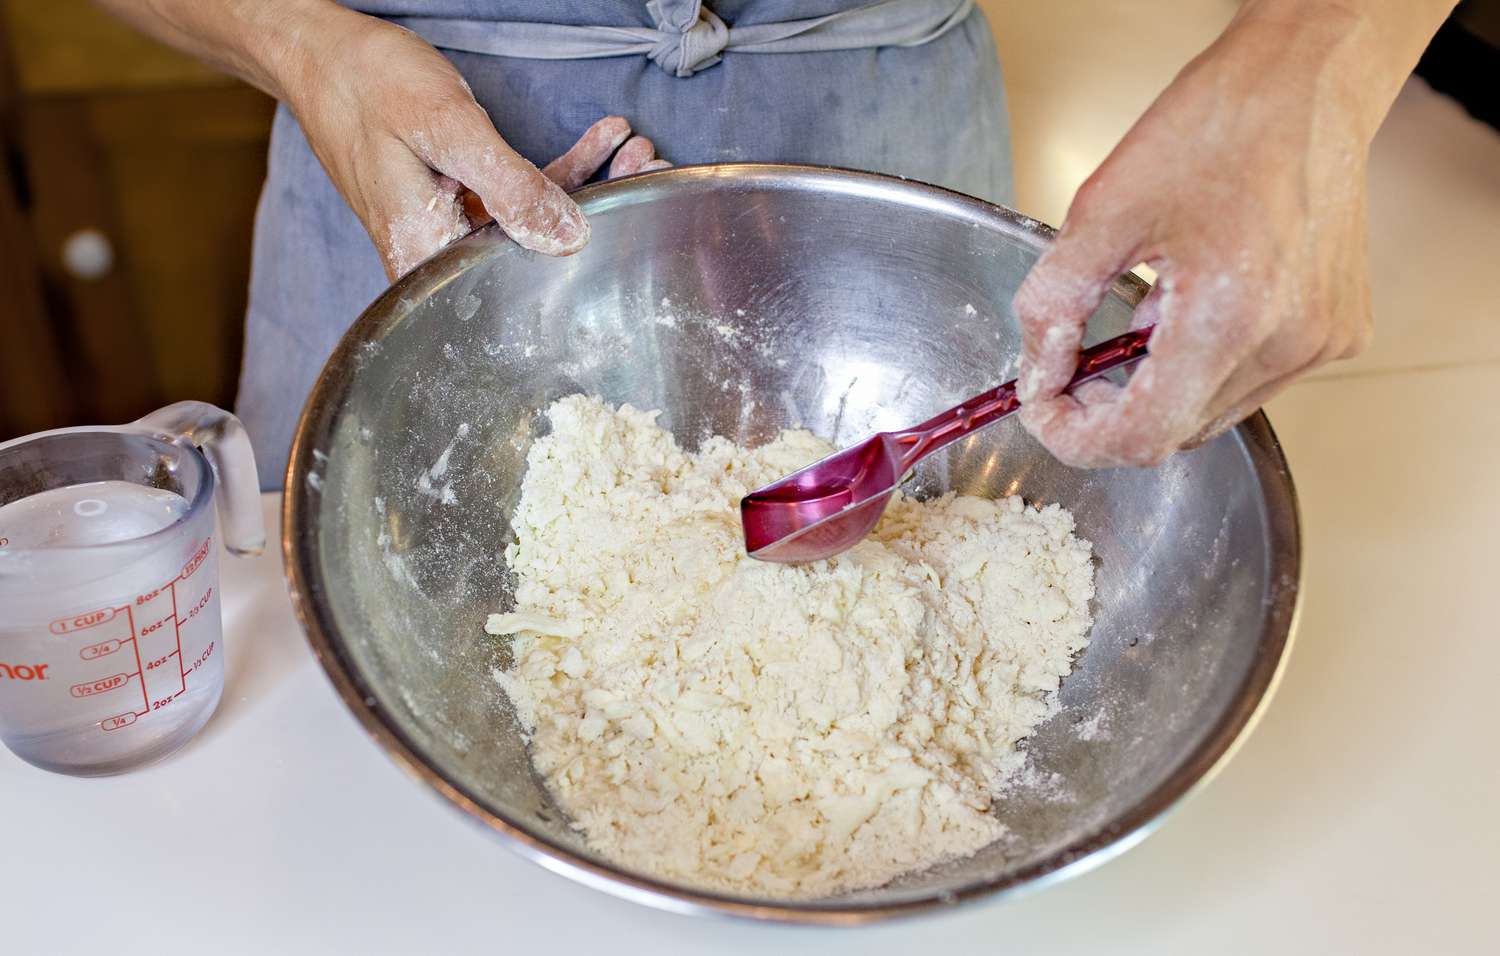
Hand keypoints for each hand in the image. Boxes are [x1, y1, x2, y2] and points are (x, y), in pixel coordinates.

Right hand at [286, 12, 666, 278]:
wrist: (320, 52)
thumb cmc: (368, 85)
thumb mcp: (449, 130)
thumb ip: (509, 187)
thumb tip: (566, 238)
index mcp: (426, 251)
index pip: (519, 280)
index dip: (584, 255)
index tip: (639, 214)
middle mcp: (437, 251)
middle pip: (533, 252)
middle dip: (601, 211)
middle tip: (651, 171)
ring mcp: (448, 225)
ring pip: (532, 220)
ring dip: (587, 182)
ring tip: (637, 149)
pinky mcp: (455, 199)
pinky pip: (515, 194)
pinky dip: (558, 168)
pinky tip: (600, 140)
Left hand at [1011, 5, 1398, 467]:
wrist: (1305, 80)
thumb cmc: (1216, 126)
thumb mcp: (1100, 211)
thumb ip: (1053, 303)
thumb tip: (1037, 372)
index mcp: (1230, 317)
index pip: (1140, 437)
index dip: (1076, 438)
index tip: (1042, 409)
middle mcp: (1288, 344)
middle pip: (1173, 434)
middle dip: (1109, 413)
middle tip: (1072, 367)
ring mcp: (1320, 343)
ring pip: (1209, 414)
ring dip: (1157, 388)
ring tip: (1146, 314)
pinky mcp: (1338, 333)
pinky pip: (1250, 382)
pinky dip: (1203, 365)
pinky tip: (1193, 305)